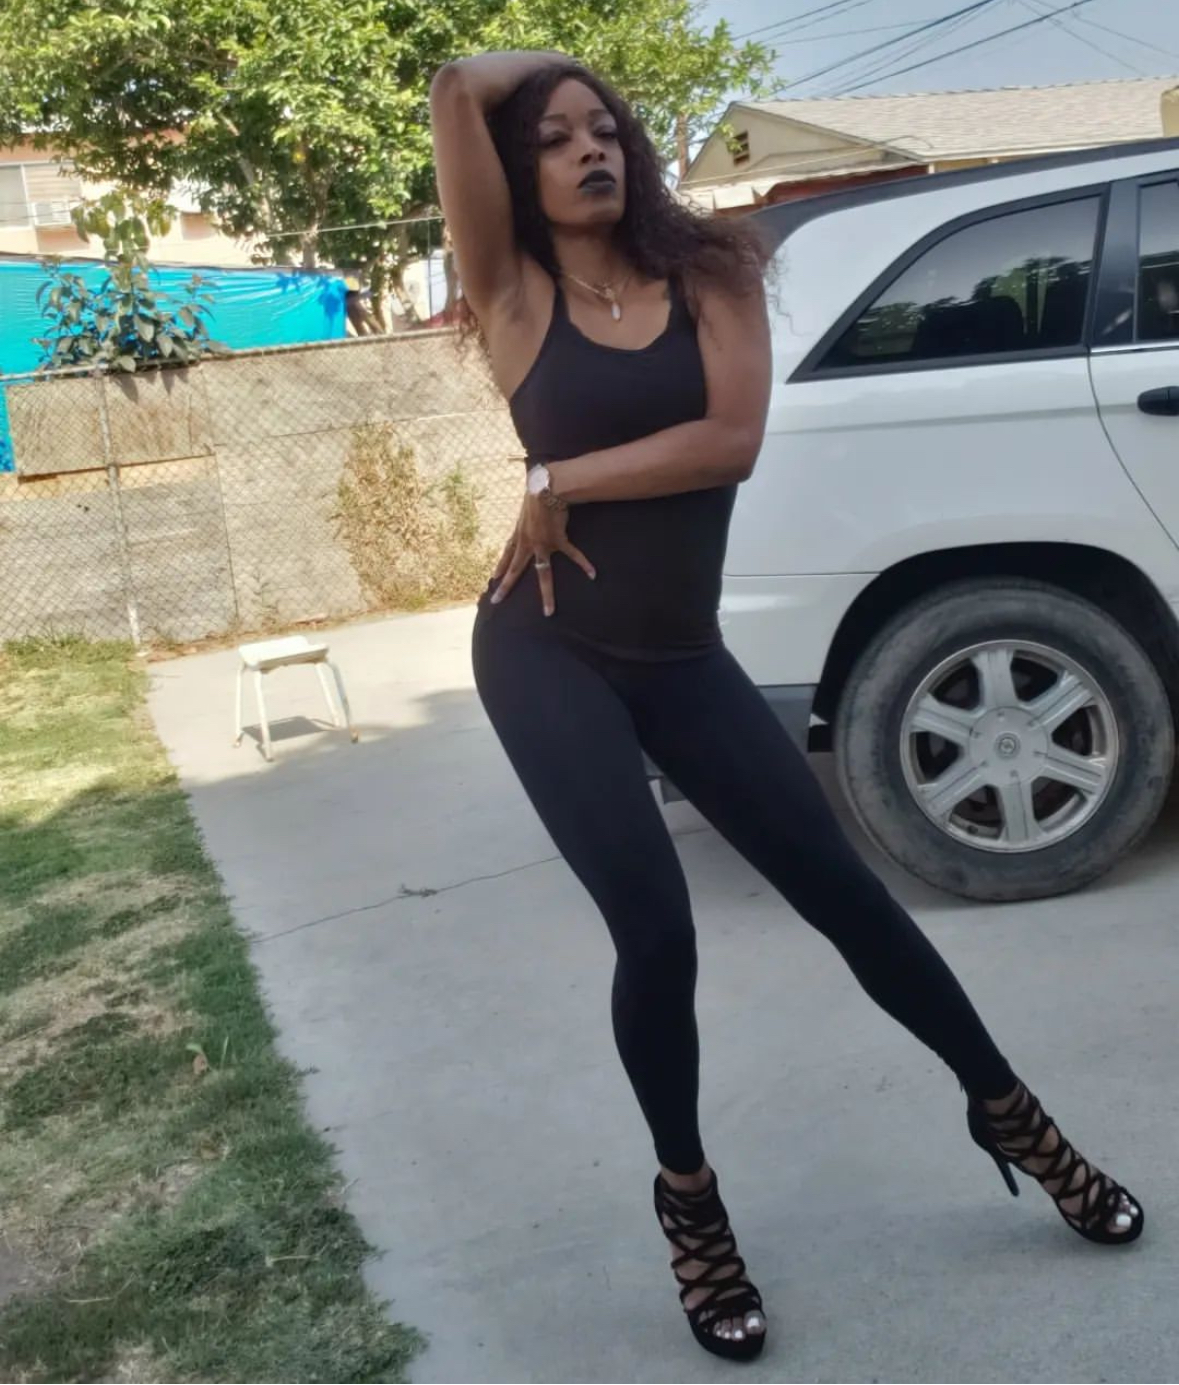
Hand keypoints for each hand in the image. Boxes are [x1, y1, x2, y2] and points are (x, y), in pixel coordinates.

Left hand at [490, 493, 594, 615]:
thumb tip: (529, 520)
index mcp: (519, 535)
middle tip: (496, 601)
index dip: (500, 567)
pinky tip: (592, 573)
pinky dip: (583, 563)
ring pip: (543, 573)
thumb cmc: (537, 495)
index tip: (493, 579)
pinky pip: (572, 554)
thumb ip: (527, 521)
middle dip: (506, 586)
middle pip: (515, 569)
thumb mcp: (526, 511)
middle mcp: (528, 543)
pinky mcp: (558, 541)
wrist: (547, 488)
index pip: (506, 554)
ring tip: (548, 611)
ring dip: (547, 593)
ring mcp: (543, 544)